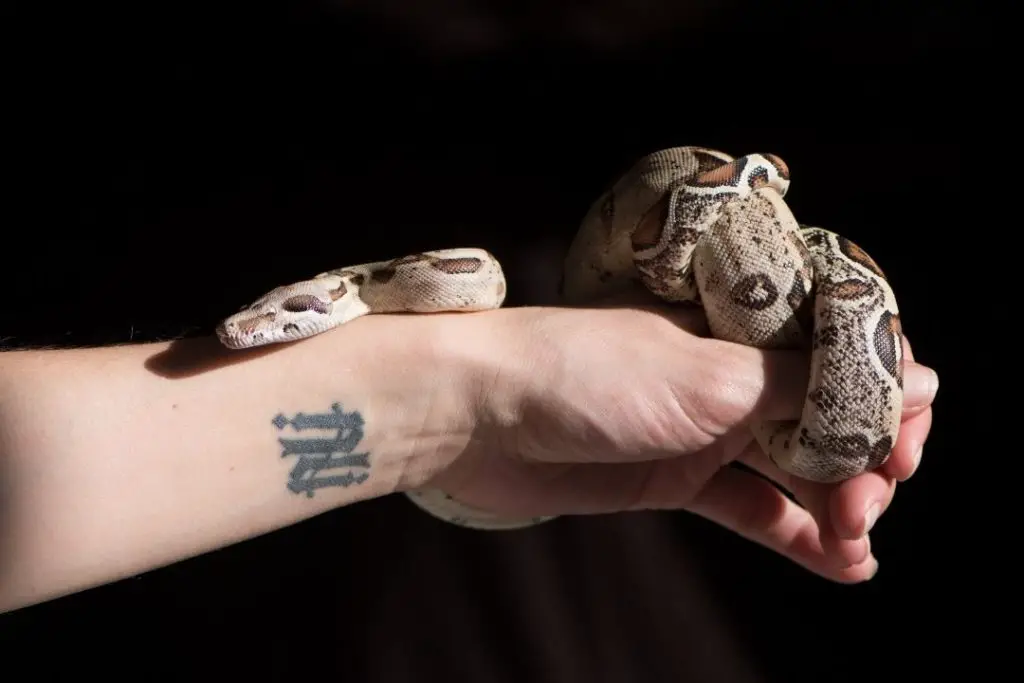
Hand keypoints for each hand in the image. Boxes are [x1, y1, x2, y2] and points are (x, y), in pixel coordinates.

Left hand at [429, 304, 937, 582]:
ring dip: (834, 506)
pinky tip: (836, 563)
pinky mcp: (672, 478)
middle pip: (825, 418)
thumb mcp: (710, 377)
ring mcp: (701, 428)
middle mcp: (729, 373)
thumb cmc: (587, 373)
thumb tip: (916, 377)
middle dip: (861, 463)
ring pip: (793, 469)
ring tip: (856, 544)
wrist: (478, 415)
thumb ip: (807, 385)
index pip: (842, 356)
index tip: (905, 445)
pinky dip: (792, 533)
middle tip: (867, 505)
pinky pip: (749, 507)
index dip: (885, 399)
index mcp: (741, 326)